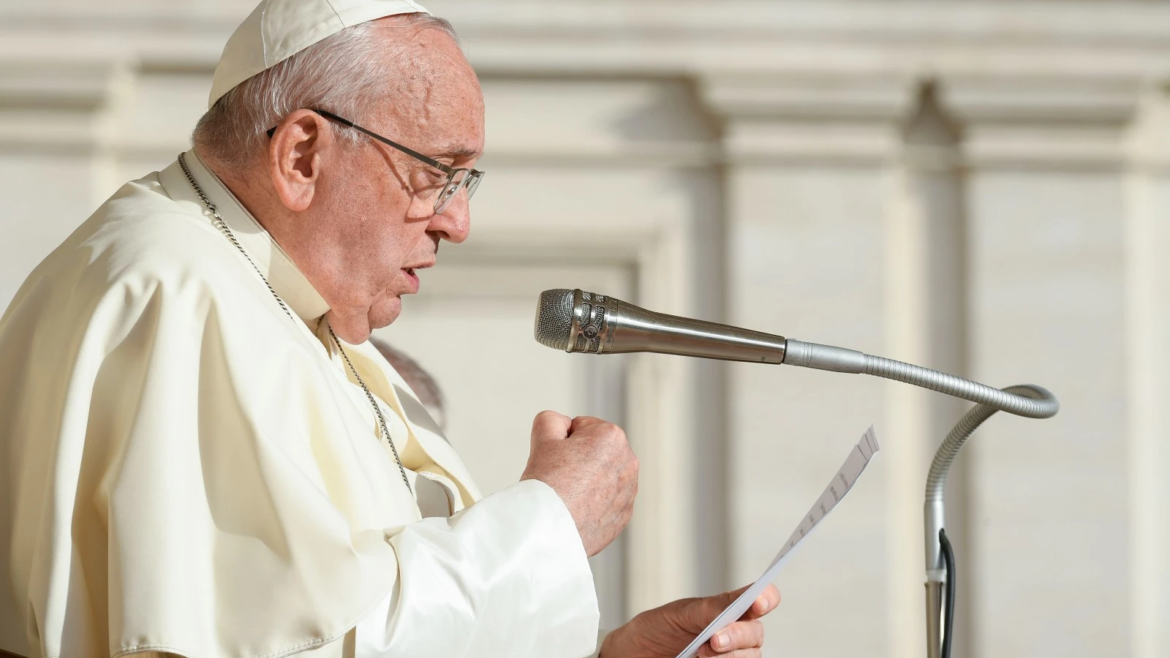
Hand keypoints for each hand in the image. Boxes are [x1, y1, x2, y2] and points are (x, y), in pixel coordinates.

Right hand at [520, 411, 638, 555]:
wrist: (548, 530)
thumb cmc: (547, 484)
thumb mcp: (543, 435)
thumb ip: (553, 419)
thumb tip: (565, 425)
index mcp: (613, 437)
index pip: (581, 428)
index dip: (562, 442)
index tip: (556, 459)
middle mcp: (629, 462)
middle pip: (594, 452)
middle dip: (578, 460)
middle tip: (560, 477)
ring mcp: (629, 492)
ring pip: (601, 477)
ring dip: (587, 481)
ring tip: (568, 495)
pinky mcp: (624, 516)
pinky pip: (605, 502)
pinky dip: (592, 504)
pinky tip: (576, 510)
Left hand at [599, 584, 780, 657]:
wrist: (636, 655)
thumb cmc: (658, 630)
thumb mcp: (680, 614)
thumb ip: (710, 609)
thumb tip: (737, 604)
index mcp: (730, 609)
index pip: (762, 599)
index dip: (766, 598)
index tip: (757, 603)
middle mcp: (737, 632)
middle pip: (756, 634)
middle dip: (737, 636)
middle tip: (713, 640)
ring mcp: (733, 655)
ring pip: (751, 657)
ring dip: (730, 657)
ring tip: (701, 655)